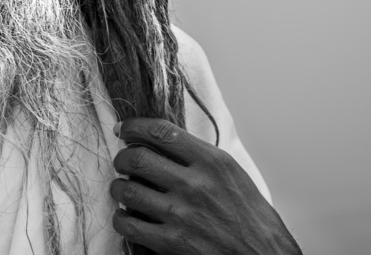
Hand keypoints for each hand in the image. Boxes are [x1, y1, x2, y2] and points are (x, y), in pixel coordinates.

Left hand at [110, 117, 300, 254]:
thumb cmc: (252, 219)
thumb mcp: (232, 175)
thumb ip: (199, 157)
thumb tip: (163, 142)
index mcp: (213, 162)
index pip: (161, 132)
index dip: (134, 126)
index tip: (124, 128)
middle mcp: (195, 185)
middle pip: (137, 158)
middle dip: (121, 157)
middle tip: (122, 161)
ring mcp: (182, 214)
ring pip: (127, 190)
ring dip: (118, 188)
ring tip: (122, 189)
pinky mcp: (172, 243)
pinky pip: (129, 224)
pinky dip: (121, 219)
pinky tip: (127, 217)